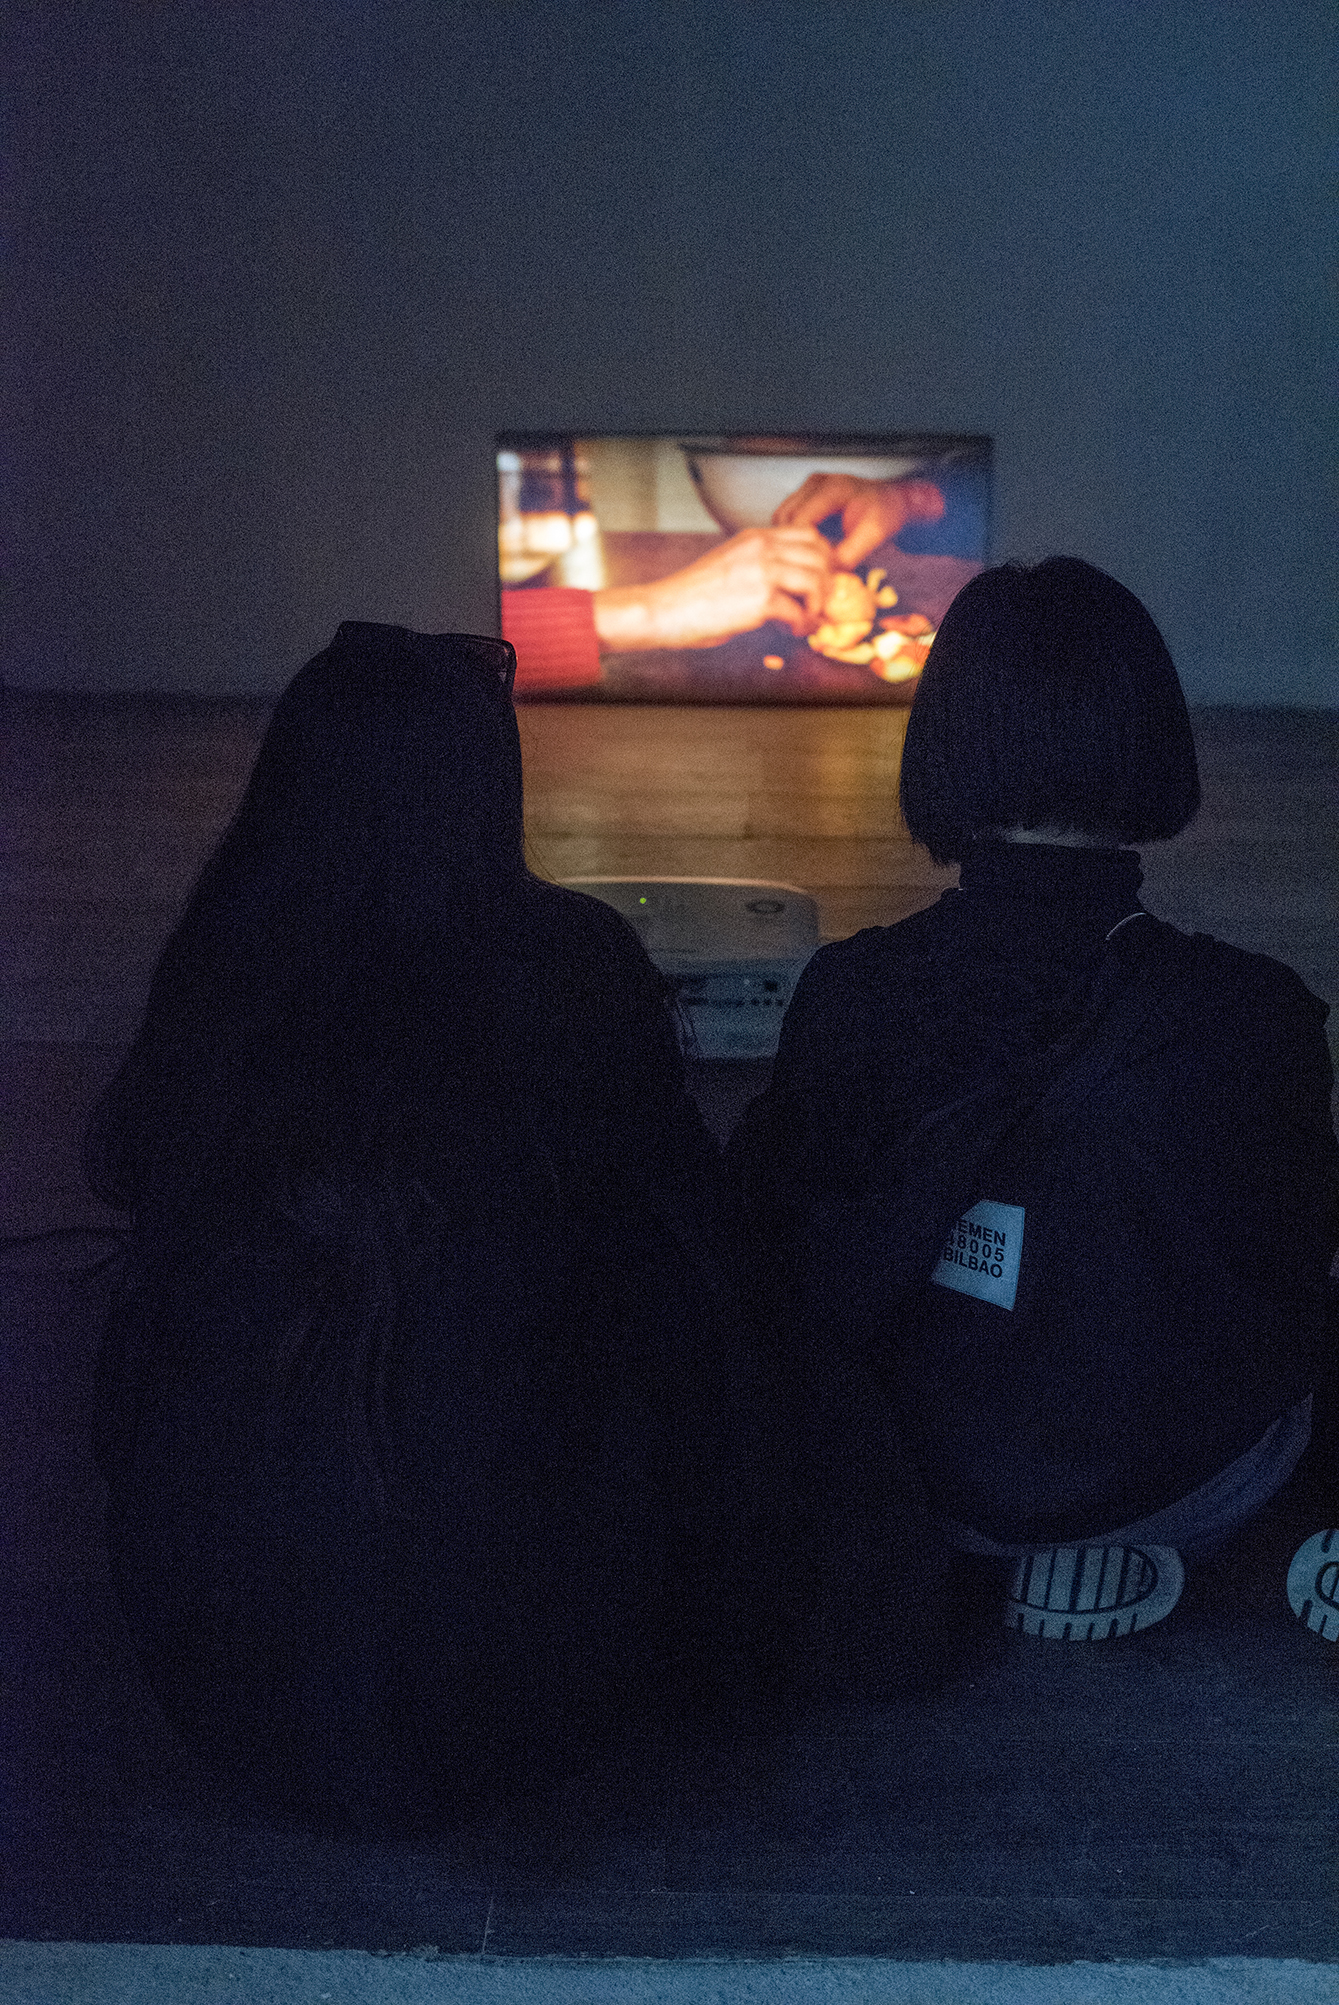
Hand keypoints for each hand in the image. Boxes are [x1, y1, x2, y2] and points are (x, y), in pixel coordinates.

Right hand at [592, 525, 833, 650]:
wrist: (662, 609)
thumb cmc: (691, 595)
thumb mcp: (730, 565)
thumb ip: (761, 566)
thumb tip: (790, 585)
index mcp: (756, 537)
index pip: (810, 534)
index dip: (823, 559)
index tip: (818, 581)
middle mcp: (762, 548)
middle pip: (821, 556)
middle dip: (826, 583)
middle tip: (817, 604)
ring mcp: (763, 572)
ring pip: (817, 581)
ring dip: (816, 606)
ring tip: (804, 620)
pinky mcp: (760, 600)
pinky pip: (799, 613)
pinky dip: (800, 626)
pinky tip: (789, 631)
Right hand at [771, 474, 945, 569]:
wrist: (891, 499)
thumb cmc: (885, 512)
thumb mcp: (872, 536)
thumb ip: (849, 555)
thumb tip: (825, 576)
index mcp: (833, 489)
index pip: (800, 521)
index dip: (802, 547)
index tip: (811, 566)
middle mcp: (816, 482)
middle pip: (786, 518)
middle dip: (794, 544)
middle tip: (808, 565)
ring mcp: (809, 485)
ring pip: (782, 517)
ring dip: (791, 538)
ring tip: (808, 556)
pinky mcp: (805, 492)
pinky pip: (788, 515)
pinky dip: (793, 532)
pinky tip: (808, 546)